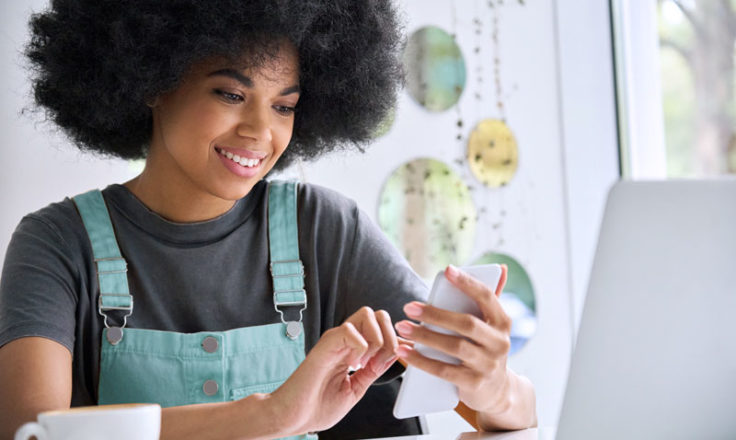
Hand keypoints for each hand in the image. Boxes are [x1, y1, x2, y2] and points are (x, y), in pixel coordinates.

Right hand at [269, 307, 398, 435]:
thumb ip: (373, 371)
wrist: (293, 417)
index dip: (395, 341)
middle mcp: (345, 340)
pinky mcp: (325, 344)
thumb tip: (394, 355)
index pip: (381, 327)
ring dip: (376, 340)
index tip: (391, 363)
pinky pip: (350, 331)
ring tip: (365, 363)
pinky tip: (352, 365)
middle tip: (379, 362)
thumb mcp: (356, 388)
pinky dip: (360, 348)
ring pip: (367, 315)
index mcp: (353, 349)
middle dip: (390, 336)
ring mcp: (335, 340)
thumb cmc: (317, 406)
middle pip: (378, 314)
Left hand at [394, 264, 512, 413]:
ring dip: (424, 335)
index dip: (468, 283)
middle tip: (409, 307)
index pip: (487, 297)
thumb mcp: (491, 327)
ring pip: (454, 346)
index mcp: (503, 323)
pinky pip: (444, 371)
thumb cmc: (485, 349)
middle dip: (435, 314)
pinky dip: (421, 361)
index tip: (447, 270)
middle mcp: (500, 343)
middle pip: (466, 324)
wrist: (496, 392)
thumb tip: (500, 267)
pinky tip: (404, 352)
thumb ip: (489, 300)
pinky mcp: (474, 384)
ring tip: (402, 327)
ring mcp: (488, 365)